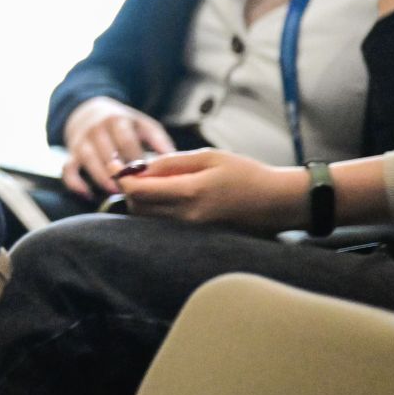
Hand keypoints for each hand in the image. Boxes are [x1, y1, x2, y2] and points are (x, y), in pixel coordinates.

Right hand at [60, 96, 175, 198]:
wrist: (88, 111)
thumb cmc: (123, 123)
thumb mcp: (142, 124)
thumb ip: (159, 140)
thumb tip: (176, 161)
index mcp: (117, 120)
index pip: (127, 142)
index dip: (138, 161)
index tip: (149, 177)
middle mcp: (96, 129)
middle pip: (108, 152)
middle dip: (121, 172)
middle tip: (136, 189)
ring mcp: (81, 141)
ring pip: (89, 160)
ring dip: (102, 178)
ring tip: (117, 192)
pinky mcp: (70, 153)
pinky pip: (68, 170)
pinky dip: (75, 184)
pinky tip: (88, 195)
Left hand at [118, 148, 306, 232]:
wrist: (278, 201)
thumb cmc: (247, 174)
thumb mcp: (209, 157)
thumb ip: (171, 162)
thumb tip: (141, 167)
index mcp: (190, 194)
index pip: (139, 191)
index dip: (122, 178)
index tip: (115, 166)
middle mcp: (188, 217)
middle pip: (139, 207)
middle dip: (130, 189)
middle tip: (134, 172)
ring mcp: (193, 231)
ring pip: (149, 219)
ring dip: (142, 201)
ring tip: (154, 182)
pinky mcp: (197, 237)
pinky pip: (165, 225)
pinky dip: (157, 211)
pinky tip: (167, 196)